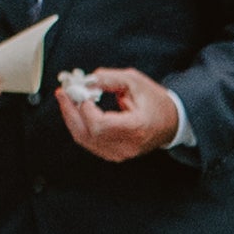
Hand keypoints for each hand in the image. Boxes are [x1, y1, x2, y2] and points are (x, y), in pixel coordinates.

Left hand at [60, 66, 182, 162]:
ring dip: (71, 118)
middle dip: (70, 111)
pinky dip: (79, 126)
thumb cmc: (154, 102)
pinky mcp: (114, 154)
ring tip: (67, 100)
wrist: (170, 122)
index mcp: (136, 127)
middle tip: (63, 93)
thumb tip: (85, 81)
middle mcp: (128, 145)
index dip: (85, 108)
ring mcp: (120, 153)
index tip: (81, 91)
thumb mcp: (134, 82)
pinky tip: (77, 112)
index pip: (101, 125)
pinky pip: (88, 142)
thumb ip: (108, 79)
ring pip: (84, 139)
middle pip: (87, 134)